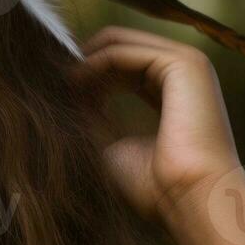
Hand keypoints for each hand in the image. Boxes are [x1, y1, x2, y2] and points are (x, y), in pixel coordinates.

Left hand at [75, 25, 243, 226]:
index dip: (86, 72)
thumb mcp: (111, 143)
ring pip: (119, 43)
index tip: (56, 88)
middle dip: (81, 59)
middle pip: (119, 47)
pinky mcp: (183, 63)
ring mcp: (186, 65)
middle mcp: (182, 74)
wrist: (192, 201)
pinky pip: (123, 51)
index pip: (122, 65)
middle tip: (52, 80)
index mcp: (172, 93)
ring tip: (61, 84)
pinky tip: (74, 81)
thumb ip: (91, 113)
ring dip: (83, 60)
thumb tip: (65, 89)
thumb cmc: (156, 187)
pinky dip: (92, 63)